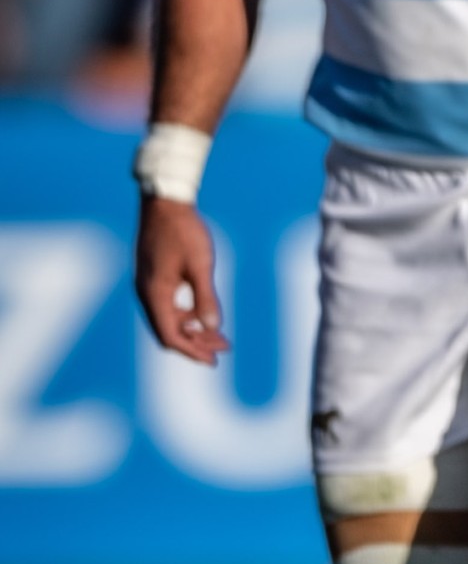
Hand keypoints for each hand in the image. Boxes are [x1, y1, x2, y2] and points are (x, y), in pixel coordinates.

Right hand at [135, 196, 228, 364]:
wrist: (165, 203)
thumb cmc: (184, 232)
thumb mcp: (200, 266)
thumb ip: (206, 297)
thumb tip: (212, 327)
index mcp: (155, 294)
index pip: (170, 335)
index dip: (192, 350)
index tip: (213, 360)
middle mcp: (147, 293)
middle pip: (169, 331)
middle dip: (196, 343)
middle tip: (223, 349)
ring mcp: (149, 284)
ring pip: (169, 318)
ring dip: (193, 329)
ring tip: (220, 336)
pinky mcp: (154, 276)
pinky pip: (168, 305)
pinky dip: (186, 314)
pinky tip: (204, 315)